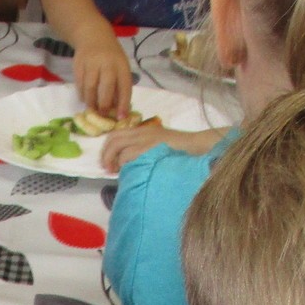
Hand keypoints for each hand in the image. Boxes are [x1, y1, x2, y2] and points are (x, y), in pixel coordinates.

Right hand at [72, 36, 131, 119]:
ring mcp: (92, 63)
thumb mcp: (120, 66)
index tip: (121, 118)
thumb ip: (120, 85)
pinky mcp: (79, 65)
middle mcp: (107, 64)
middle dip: (104, 105)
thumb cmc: (111, 57)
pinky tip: (85, 98)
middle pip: (106, 88)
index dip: (123, 104)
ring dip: (91, 102)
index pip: (124, 87)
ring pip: (90, 88)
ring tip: (93, 109)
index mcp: (121, 65)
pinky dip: (82, 95)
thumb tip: (118, 110)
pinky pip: (79, 84)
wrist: (93, 35)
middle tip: (103, 115)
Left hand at [100, 123, 225, 172]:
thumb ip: (143, 153)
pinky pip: (130, 154)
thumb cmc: (181, 151)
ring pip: (119, 146)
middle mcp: (142, 132)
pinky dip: (124, 164)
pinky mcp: (151, 146)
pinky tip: (128, 172)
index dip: (106, 149)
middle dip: (105, 155)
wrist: (198, 146)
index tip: (107, 163)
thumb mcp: (158, 147)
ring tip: (115, 172)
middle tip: (107, 169)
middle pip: (113, 139)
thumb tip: (126, 167)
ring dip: (113, 161)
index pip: (116, 134)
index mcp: (143, 131)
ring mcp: (147, 138)